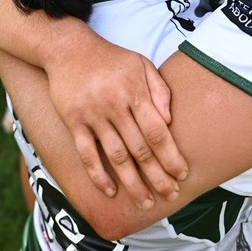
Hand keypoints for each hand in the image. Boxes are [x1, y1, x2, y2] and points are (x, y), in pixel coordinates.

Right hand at [45, 34, 186, 206]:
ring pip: (116, 156)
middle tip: (170, 195)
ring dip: (132, 182)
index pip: (157, 131)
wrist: (68, 48)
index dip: (171, 155)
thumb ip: (159, 90)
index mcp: (134, 91)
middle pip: (140, 148)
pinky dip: (99, 175)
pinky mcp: (74, 122)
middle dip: (157, 176)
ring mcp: (93, 115)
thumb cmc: (110, 59)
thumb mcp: (141, 64)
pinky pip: (87, 154)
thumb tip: (170, 120)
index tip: (182, 174)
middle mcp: (115, 105)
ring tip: (144, 201)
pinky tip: (111, 191)